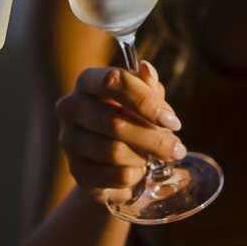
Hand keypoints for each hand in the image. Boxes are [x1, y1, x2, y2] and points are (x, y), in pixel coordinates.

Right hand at [57, 59, 183, 206]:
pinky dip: (135, 174)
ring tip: (154, 158)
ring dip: (144, 157)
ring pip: (115, 151)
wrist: (111, 161)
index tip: (172, 121)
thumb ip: (148, 86)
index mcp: (87, 81)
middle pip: (114, 122)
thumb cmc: (130, 119)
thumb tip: (147, 70)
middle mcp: (70, 107)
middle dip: (153, 138)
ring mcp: (69, 140)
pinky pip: (115, 175)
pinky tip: (139, 170)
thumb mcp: (143, 100)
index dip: (146, 101)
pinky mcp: (77, 171)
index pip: (112, 81)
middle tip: (177, 149)